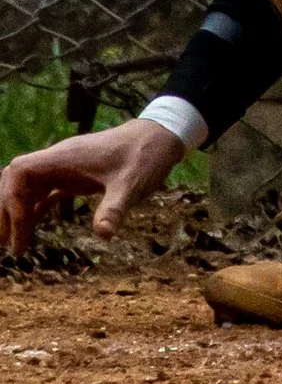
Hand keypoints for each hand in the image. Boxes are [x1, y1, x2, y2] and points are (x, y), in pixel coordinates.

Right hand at [0, 117, 187, 250]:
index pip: (19, 171)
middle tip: (8, 245)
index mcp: (66, 156)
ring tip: (16, 247)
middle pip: (15, 180)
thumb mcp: (133, 183)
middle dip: (6, 210)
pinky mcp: (76, 175)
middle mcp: (60, 160)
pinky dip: (34, 210)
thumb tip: (104, 234)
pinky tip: (31, 231)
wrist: (163, 136)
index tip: (21, 228)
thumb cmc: (146, 155)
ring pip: (28, 188)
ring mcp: (66, 167)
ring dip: (18, 214)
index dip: (11, 198)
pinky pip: (44, 192)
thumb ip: (116, 207)